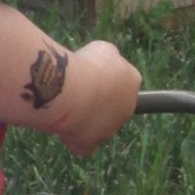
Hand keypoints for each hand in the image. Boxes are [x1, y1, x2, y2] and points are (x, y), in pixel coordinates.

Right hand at [41, 39, 140, 155]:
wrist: (73, 91)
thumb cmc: (87, 65)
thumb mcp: (101, 49)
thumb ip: (108, 58)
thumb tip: (104, 64)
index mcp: (132, 82)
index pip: (124, 81)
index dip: (105, 78)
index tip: (90, 74)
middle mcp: (126, 108)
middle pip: (111, 106)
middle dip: (96, 100)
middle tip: (76, 90)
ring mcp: (109, 129)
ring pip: (97, 125)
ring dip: (84, 117)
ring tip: (65, 104)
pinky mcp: (89, 144)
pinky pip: (83, 144)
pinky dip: (74, 137)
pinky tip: (62, 125)